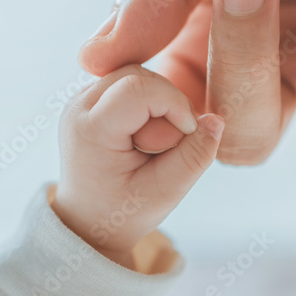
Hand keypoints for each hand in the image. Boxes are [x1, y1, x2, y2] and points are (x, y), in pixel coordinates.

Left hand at [51, 65, 224, 268]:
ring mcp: (82, 99)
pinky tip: (147, 133)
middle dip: (167, 104)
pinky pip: (130, 82)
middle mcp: (79, 107)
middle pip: (139, 76)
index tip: (187, 135)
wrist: (88, 220)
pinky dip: (148, 103)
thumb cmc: (123, 212)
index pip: (140, 89)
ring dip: (158, 103)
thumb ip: (194, 157)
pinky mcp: (92, 98)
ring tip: (155, 142)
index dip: (175, 105)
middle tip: (166, 145)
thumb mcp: (165, 192)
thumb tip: (216, 120)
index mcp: (90, 130)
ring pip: (136, 75)